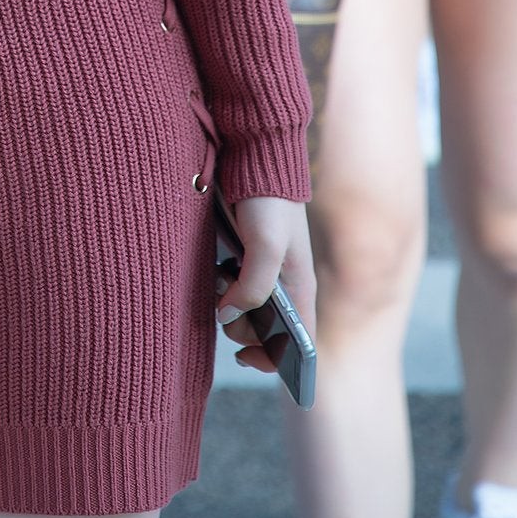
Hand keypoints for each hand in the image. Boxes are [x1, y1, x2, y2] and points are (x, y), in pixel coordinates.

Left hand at [216, 197, 314, 376]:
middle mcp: (285, 287)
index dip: (273, 360)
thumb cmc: (269, 202)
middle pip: (264, 332)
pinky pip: (233, 288)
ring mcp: (264, 272)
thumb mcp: (266, 247)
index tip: (242, 355)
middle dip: (240, 328)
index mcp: (301, 291)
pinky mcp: (245, 258)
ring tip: (218, 282)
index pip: (298, 345)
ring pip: (245, 311)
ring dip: (227, 307)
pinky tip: (214, 272)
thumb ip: (251, 288)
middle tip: (223, 305)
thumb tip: (226, 315)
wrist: (257, 157)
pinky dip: (220, 289)